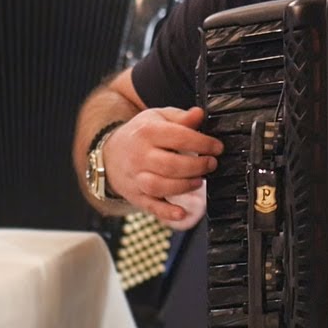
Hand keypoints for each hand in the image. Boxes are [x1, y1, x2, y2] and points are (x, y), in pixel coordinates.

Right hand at [103, 106, 221, 228]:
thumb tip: (199, 114)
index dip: (202, 143)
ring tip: (199, 181)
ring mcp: (136, 177)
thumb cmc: (141, 135)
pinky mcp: (136, 196)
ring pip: (160, 186)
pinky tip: (182, 213)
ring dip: (184, 186)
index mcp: (147, 132)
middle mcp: (139, 155)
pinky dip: (167, 212)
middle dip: (197, 166)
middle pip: (170, 165)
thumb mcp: (158, 118)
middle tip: (211, 165)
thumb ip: (180, 117)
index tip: (217, 147)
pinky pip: (151, 206)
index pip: (178, 137)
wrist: (110, 154)